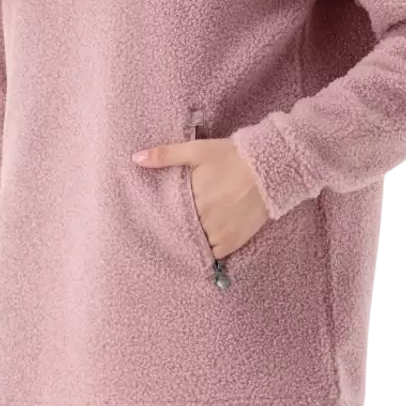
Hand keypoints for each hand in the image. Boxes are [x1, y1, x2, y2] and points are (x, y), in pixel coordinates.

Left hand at [132, 137, 267, 259]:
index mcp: (192, 199)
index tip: (155, 221)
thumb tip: (135, 159)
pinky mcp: (234, 241)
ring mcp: (220, 234)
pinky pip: (214, 256)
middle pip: (180, 233)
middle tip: (168, 232)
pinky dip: (207, 253)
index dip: (161, 220)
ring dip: (190, 243)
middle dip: (175, 232)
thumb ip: (165, 155)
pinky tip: (202, 246)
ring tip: (185, 239)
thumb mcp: (197, 150)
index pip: (167, 218)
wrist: (269, 168)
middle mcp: (204, 220)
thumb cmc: (232, 156)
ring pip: (195, 247)